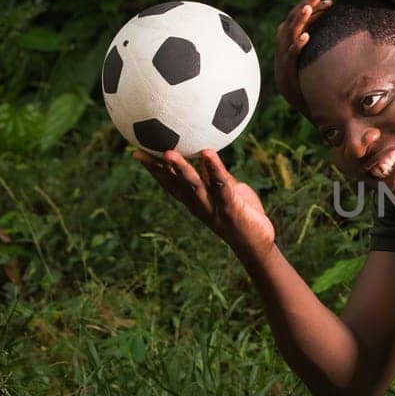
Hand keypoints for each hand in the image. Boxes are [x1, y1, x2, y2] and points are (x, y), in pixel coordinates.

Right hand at [135, 148, 275, 256]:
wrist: (257, 243)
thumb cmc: (242, 214)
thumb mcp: (226, 191)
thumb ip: (215, 176)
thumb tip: (206, 153)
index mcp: (194, 200)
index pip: (169, 183)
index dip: (153, 169)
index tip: (137, 153)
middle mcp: (198, 204)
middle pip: (175, 185)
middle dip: (158, 169)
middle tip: (142, 152)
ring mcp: (213, 207)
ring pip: (193, 187)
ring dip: (180, 170)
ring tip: (168, 154)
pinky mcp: (230, 207)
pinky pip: (221, 185)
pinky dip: (213, 169)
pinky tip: (208, 153)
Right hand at [274, 0, 333, 112]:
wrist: (298, 98)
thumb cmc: (309, 72)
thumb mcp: (315, 51)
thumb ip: (322, 37)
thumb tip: (339, 21)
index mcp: (290, 36)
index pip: (299, 16)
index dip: (312, 6)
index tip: (329, 1)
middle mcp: (284, 43)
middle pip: (293, 19)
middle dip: (305, 6)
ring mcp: (284, 55)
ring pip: (289, 33)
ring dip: (299, 19)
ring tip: (308, 7)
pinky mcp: (286, 69)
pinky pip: (291, 55)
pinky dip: (298, 44)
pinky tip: (306, 36)